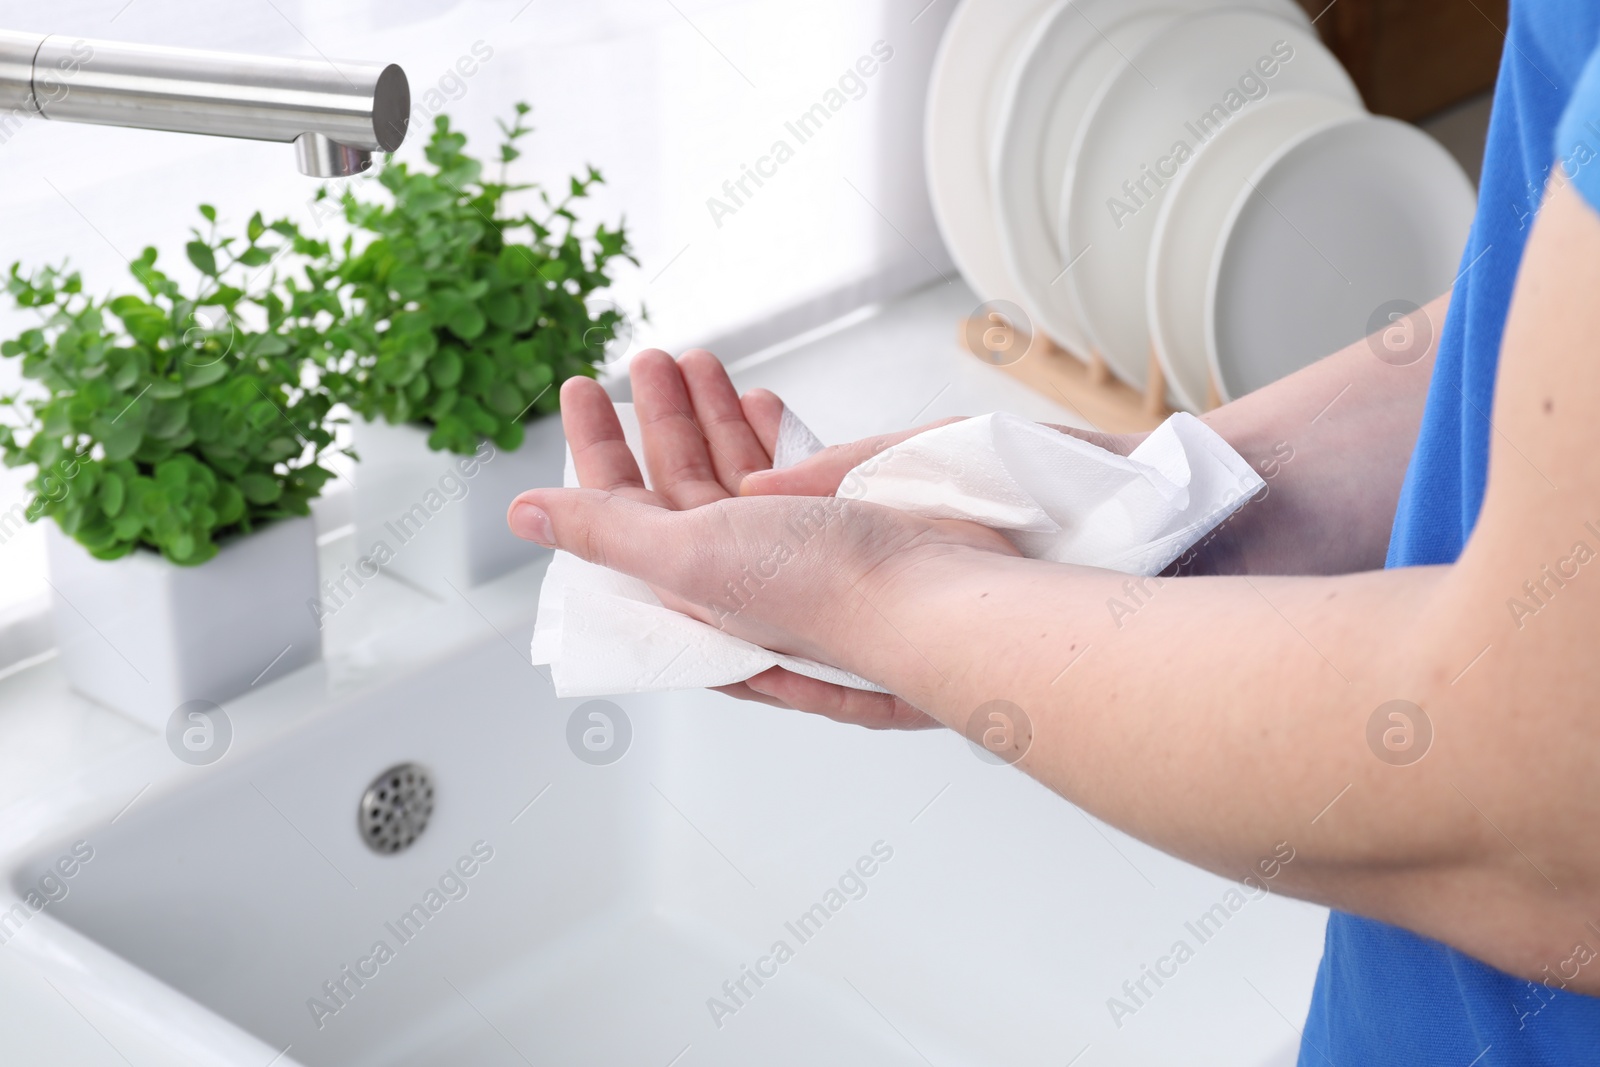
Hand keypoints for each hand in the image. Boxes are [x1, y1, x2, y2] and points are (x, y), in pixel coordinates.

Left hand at [512, 350, 1013, 727]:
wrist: (940, 595)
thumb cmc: (820, 590)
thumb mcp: (685, 556)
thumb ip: (602, 531)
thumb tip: (523, 516)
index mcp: (689, 588)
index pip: (619, 510)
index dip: (594, 447)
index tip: (580, 388)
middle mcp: (736, 569)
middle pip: (677, 478)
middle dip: (657, 414)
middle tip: (644, 357)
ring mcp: (790, 542)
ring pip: (732, 465)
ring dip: (711, 410)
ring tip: (694, 359)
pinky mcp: (840, 518)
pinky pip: (791, 468)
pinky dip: (768, 430)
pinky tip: (757, 399)